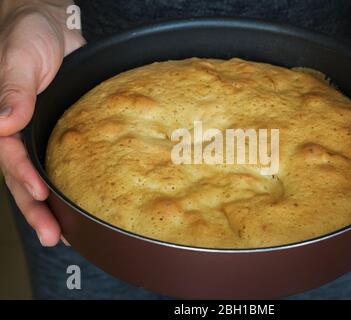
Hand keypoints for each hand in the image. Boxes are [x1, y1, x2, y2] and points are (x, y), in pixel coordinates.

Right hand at [0, 3, 84, 245]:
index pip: (9, 157)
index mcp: (3, 119)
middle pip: (22, 178)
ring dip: (51, 207)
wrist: (53, 27)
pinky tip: (81, 205)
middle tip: (53, 236)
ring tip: (67, 235)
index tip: (39, 196)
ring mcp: (39, 136)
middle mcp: (19, 132)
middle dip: (36, 208)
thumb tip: (3, 121)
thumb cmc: (30, 36)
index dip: (23, 178)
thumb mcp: (19, 58)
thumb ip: (12, 89)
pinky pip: (62, 164)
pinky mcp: (61, 134)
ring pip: (41, 178)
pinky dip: (69, 186)